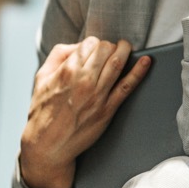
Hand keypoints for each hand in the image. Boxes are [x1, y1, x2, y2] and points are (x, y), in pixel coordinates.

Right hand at [18, 37, 149, 187]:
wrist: (47, 144)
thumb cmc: (43, 110)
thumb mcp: (41, 77)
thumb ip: (58, 55)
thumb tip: (79, 45)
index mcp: (66, 71)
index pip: (90, 43)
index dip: (94, 43)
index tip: (95, 49)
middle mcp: (83, 80)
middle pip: (106, 49)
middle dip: (109, 46)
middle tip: (109, 50)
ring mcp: (97, 95)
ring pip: (117, 62)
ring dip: (125, 51)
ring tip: (126, 47)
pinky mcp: (107, 109)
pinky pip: (127, 87)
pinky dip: (139, 72)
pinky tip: (147, 61)